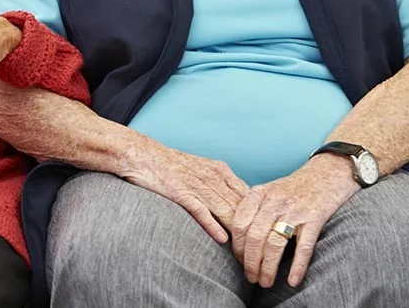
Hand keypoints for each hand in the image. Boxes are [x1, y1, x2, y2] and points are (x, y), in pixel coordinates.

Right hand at [121, 141, 249, 243]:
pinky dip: (213, 226)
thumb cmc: (171, 165)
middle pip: (241, 207)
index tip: (265, 236)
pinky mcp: (181, 192)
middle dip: (252, 230)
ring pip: (226, 211)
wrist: (142, 154)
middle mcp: (213, 177)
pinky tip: (222, 239)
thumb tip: (238, 203)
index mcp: (220, 171)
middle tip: (260, 252)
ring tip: (244, 254)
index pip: (250, 197)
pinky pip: (201, 211)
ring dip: (237, 234)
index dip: (259, 218)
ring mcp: (197, 185)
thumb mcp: (202, 168)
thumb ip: (220, 184)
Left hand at [229, 155, 359, 288]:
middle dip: (249, 261)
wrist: (329, 171)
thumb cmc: (296, 186)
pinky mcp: (315, 218)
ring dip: (268, 267)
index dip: (237, 246)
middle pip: (254, 237)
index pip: (239, 224)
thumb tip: (240, 239)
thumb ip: (254, 209)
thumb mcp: (270, 191)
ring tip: (265, 282)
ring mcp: (295, 210)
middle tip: (250, 277)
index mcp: (259, 194)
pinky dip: (297, 266)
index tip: (238, 261)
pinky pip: (303, 247)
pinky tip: (292, 281)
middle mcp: (274, 201)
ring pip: (274, 244)